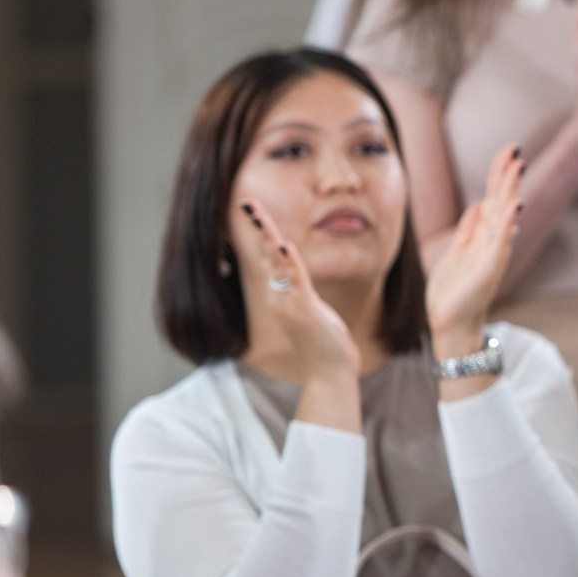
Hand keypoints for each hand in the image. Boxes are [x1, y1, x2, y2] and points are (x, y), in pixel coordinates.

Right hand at [237, 200, 359, 380]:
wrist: (330, 374)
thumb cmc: (323, 343)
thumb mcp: (310, 308)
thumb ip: (300, 288)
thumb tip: (296, 275)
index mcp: (281, 293)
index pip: (269, 255)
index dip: (262, 230)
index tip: (252, 207)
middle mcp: (279, 296)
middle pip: (266, 254)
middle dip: (259, 227)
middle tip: (247, 202)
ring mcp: (289, 303)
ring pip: (278, 264)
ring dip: (269, 239)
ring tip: (259, 216)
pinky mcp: (304, 311)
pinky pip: (295, 282)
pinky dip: (289, 263)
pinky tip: (283, 245)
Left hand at [426, 143, 522, 346]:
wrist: (450, 323)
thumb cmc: (453, 291)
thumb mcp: (456, 252)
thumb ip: (468, 228)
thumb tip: (477, 203)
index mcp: (484, 235)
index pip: (493, 197)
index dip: (499, 174)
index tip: (508, 150)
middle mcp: (493, 241)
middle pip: (502, 200)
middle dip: (507, 175)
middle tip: (516, 149)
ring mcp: (493, 254)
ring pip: (503, 215)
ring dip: (510, 190)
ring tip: (517, 167)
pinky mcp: (488, 269)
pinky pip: (501, 242)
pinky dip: (508, 223)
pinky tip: (515, 205)